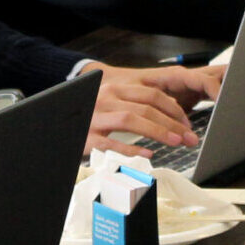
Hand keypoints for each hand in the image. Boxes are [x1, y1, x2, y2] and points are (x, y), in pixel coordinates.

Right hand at [82, 63, 224, 158]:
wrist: (54, 118)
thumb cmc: (89, 113)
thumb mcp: (111, 102)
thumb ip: (134, 104)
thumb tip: (168, 114)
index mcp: (115, 89)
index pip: (152, 95)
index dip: (174, 109)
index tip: (187, 124)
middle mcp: (105, 98)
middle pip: (146, 108)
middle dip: (172, 123)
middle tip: (189, 138)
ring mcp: (95, 117)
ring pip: (131, 120)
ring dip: (157, 131)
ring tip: (175, 142)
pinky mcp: (86, 136)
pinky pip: (111, 143)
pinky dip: (131, 149)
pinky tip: (148, 155)